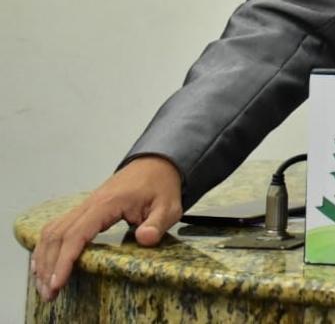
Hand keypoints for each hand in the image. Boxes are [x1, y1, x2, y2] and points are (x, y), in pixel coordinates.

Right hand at [32, 155, 182, 301]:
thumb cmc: (161, 186)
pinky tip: (43, 262)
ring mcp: (84, 205)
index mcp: (108, 203)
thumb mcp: (169, 206)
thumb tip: (144, 238)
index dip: (65, 259)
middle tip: (49, 293)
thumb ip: (158, 223)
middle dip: (50, 266)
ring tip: (44, 284)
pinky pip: (58, 226)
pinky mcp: (84, 208)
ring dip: (44, 257)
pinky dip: (47, 245)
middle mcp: (90, 203)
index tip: (58, 281)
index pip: (77, 233)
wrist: (156, 164)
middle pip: (58, 235)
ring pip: (53, 231)